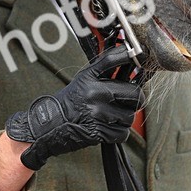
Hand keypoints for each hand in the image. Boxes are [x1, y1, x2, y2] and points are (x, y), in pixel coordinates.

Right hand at [4, 45, 142, 170]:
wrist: (51, 125)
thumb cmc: (70, 101)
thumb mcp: (83, 80)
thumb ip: (104, 70)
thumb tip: (128, 58)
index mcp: (90, 77)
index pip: (114, 59)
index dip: (130, 57)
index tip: (138, 60)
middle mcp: (95, 93)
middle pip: (134, 93)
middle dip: (135, 99)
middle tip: (127, 101)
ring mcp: (97, 113)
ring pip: (129, 116)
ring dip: (124, 119)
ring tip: (111, 116)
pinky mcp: (99, 132)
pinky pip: (123, 133)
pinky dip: (118, 133)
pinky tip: (107, 128)